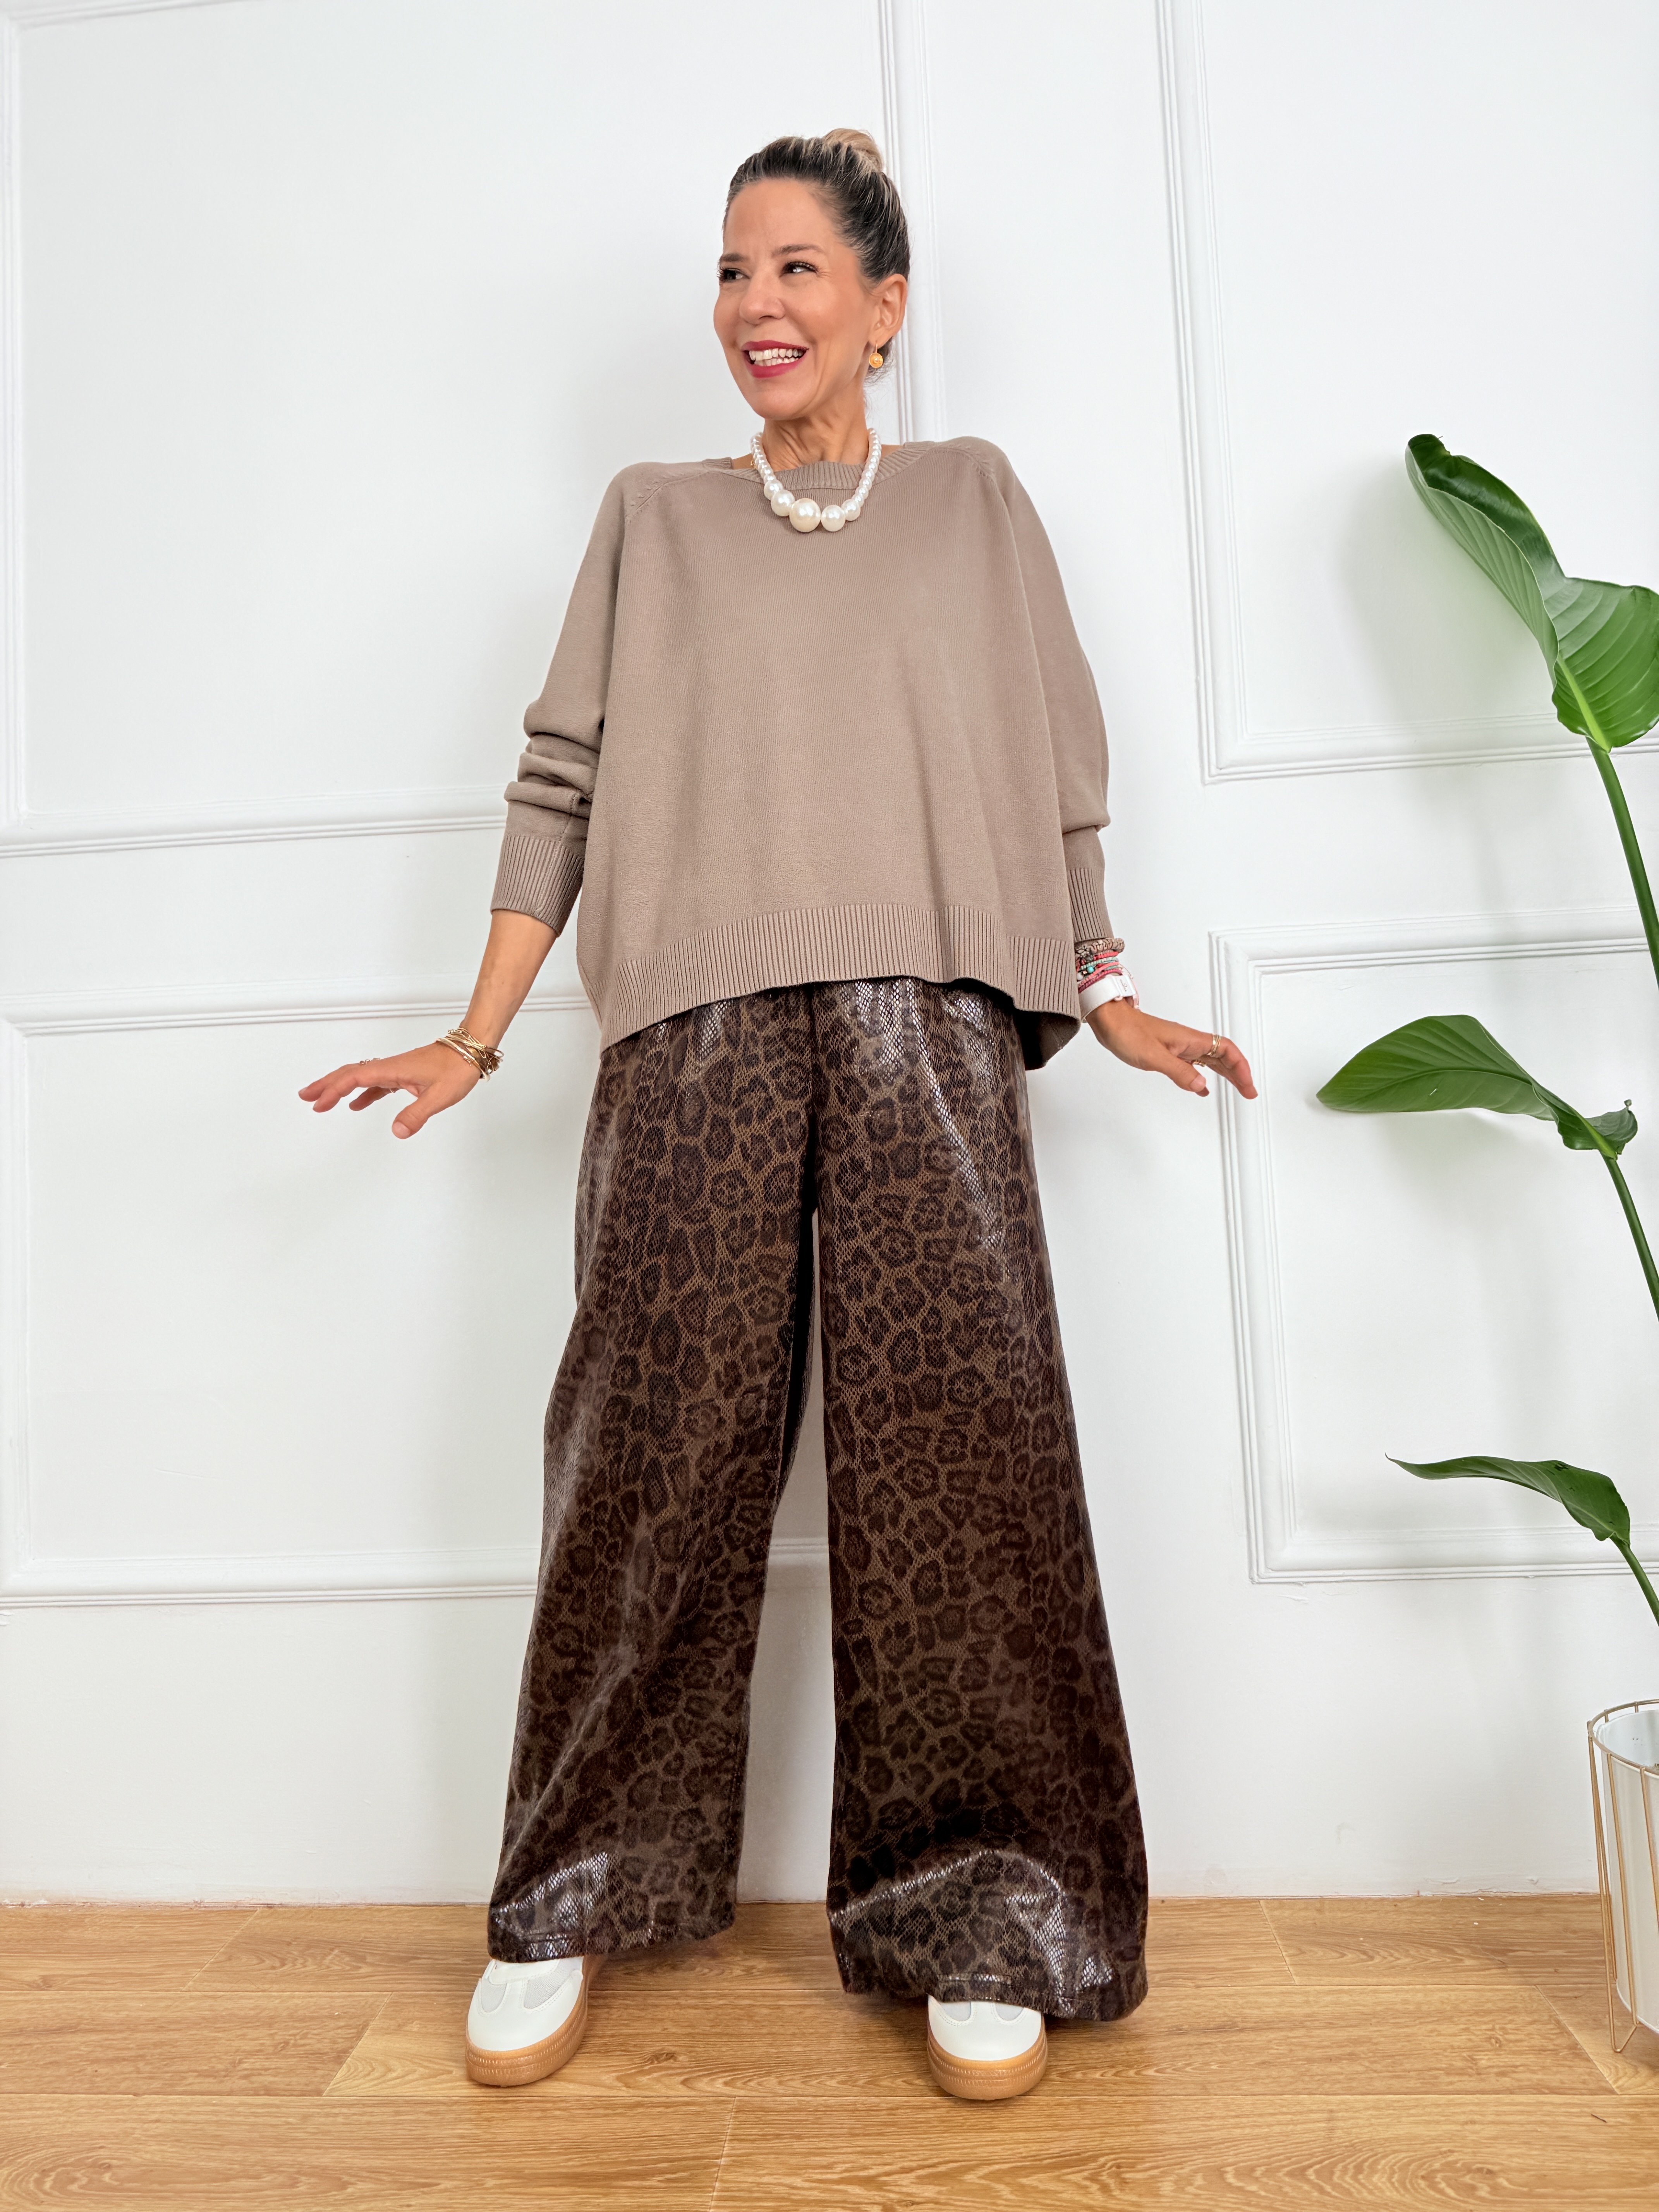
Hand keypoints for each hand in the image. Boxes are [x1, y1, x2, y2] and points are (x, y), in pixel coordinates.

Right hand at [298, 1041, 479, 1138]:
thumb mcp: (439, 1095)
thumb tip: (396, 1131)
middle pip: (349, 1074)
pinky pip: (375, 1084)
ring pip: (360, 1078)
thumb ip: (417, 1114)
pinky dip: (362, 1094)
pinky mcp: (403, 1075)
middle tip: (305, 1097)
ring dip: (339, 1088)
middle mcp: (390, 1067)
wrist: (471, 1050)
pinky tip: (356, 1105)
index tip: (318, 1103)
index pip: (355, 1078)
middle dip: (326, 1085)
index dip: (334, 1090)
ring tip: (322, 1101)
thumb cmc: (458, 1067)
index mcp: (392, 1069)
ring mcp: (395, 1070)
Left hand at [1087, 1002, 1256, 1099]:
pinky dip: (1203, 1075)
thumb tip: (1201, 1086)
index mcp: (1190, 1039)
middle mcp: (1188, 1041)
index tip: (1248, 1085)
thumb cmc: (1127, 1031)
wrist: (1108, 1019)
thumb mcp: (1153, 1056)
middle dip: (1239, 1073)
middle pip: (1223, 1056)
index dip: (1241, 1067)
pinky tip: (1202, 1087)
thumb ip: (1179, 1072)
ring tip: (1236, 1089)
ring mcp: (1178, 1046)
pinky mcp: (1167, 1051)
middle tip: (1248, 1092)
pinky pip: (1193, 1063)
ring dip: (1225, 1074)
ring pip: (1210, 1059)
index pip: (1227, 1050)